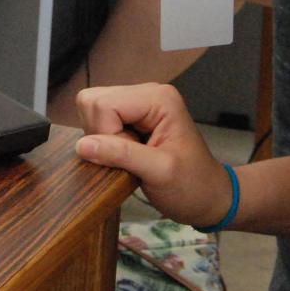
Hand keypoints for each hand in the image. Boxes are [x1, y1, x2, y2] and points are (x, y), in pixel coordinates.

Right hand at [73, 83, 231, 228]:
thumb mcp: (160, 172)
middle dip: (102, 135)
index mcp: (157, 97)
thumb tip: (82, 146)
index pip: (104, 104)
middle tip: (128, 157)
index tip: (129, 158)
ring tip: (129, 157)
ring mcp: (137, 103)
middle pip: (93, 102)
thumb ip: (121, 154)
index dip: (106, 135)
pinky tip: (126, 153)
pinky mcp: (130, 116)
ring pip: (91, 110)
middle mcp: (145, 92)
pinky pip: (98, 121)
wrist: (207, 197)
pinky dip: (104, 142)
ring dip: (102, 140)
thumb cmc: (192, 186)